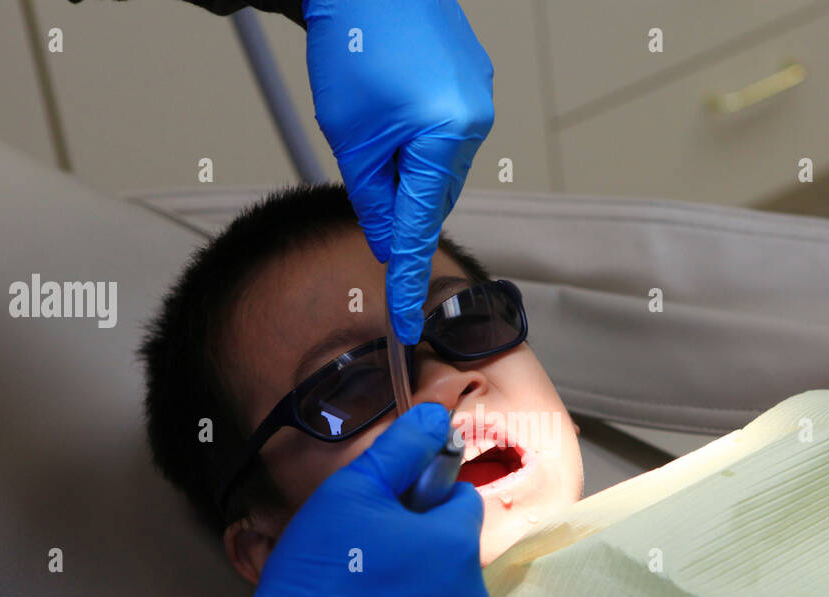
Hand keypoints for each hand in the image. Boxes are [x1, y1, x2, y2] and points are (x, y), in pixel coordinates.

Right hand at [213, 403, 488, 596]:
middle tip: (363, 551)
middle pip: (452, 551)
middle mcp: (469, 595)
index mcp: (455, 545)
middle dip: (418, 545)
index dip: (423, 497)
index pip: (462, 501)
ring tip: (358, 593)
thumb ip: (401, 449)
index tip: (385, 511)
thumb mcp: (351, 493)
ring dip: (412, 588)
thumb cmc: (321, 575)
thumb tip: (435, 417)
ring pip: (441, 595)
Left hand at [303, 0, 493, 342]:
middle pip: (434, 196)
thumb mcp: (349, 135)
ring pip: (441, 166)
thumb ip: (370, 196)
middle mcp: (474, 121)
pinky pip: (449, 133)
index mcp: (443, 137)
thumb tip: (385, 237)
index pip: (421, 227)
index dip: (406, 278)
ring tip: (377, 120)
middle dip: (398, 196)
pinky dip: (421, 137)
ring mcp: (478, 99)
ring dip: (409, 164)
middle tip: (365, 163)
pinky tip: (397, 106)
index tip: (406, 322)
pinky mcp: (473, 81)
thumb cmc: (354, 42)